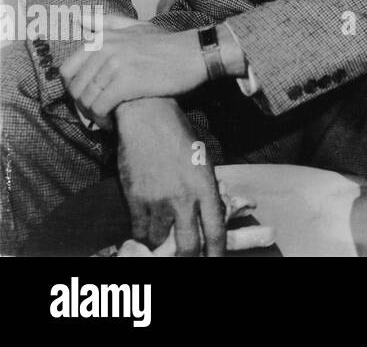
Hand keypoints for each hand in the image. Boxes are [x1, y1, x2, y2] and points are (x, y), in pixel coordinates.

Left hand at [61, 16, 206, 124]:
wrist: (196, 54)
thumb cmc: (168, 44)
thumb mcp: (138, 27)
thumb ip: (108, 23)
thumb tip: (79, 18)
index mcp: (103, 39)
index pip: (67, 70)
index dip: (75, 88)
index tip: (90, 96)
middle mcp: (105, 49)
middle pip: (76, 88)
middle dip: (83, 105)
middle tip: (99, 112)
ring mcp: (115, 65)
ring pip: (87, 100)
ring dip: (94, 115)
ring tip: (107, 119)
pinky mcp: (126, 83)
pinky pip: (101, 108)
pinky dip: (104, 120)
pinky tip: (114, 122)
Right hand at [116, 97, 225, 256]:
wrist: (148, 119)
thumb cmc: (181, 138)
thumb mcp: (205, 163)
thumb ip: (208, 192)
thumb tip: (216, 216)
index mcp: (206, 187)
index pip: (216, 232)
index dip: (216, 254)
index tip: (215, 262)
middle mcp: (184, 198)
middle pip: (188, 247)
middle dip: (188, 259)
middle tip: (185, 259)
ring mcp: (157, 201)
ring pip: (160, 242)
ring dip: (161, 244)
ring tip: (161, 241)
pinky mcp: (135, 200)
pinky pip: (138, 232)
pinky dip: (142, 235)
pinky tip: (145, 230)